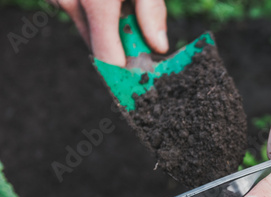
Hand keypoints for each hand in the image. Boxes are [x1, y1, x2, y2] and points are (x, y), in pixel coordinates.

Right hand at [53, 0, 167, 65]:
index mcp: (96, 3)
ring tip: (123, 4)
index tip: (142, 74)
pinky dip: (95, 12)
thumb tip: (158, 46)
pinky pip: (78, 11)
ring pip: (88, 29)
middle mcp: (71, 0)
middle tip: (142, 34)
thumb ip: (152, 11)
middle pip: (98, 46)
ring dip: (109, 28)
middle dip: (122, 46)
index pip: (108, 58)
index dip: (125, 71)